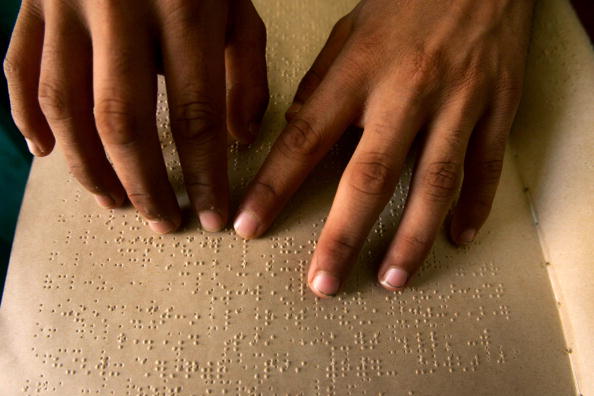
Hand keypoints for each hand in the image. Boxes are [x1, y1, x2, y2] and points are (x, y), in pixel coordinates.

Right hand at [3, 0, 267, 232]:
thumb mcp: (237, 4)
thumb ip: (244, 70)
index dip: (204, 175)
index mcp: (185, 10)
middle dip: (145, 184)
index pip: (196, 115)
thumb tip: (238, 138)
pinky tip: (46, 155)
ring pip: (65, 106)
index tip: (211, 217)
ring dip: (88, 166)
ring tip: (113, 200)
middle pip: (124, 121)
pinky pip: (18, 70)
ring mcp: (66, 5)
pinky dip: (26, 118)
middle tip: (162, 221)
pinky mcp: (32, 4)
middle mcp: (120, 9)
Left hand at [234, 0, 533, 296]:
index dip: (274, 187)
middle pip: (371, 176)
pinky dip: (474, 206)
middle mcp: (406, 92)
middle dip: (343, 236)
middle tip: (323, 282)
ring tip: (392, 278)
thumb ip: (323, 85)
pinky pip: (485, 165)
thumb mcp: (349, 32)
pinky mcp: (497, 107)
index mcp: (359, 72)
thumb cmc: (407, 1)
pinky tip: (457, 239)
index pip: (305, 140)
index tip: (250, 225)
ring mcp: (457, 102)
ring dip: (411, 237)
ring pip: (434, 183)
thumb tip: (299, 130)